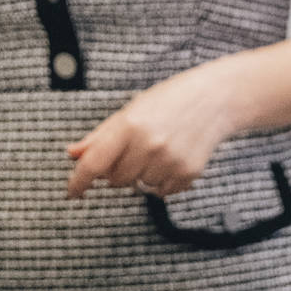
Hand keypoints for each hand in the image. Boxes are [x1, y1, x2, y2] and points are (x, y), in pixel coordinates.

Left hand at [66, 62, 242, 198]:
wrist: (217, 98)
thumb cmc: (170, 101)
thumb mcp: (132, 110)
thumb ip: (101, 136)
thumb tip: (73, 154)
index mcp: (130, 125)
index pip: (94, 164)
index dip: (79, 182)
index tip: (73, 193)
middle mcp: (150, 144)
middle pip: (117, 180)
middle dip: (119, 172)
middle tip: (134, 153)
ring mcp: (171, 159)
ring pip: (142, 186)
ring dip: (145, 175)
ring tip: (160, 151)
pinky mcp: (190, 171)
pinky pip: (165, 191)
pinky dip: (164, 181)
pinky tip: (173, 160)